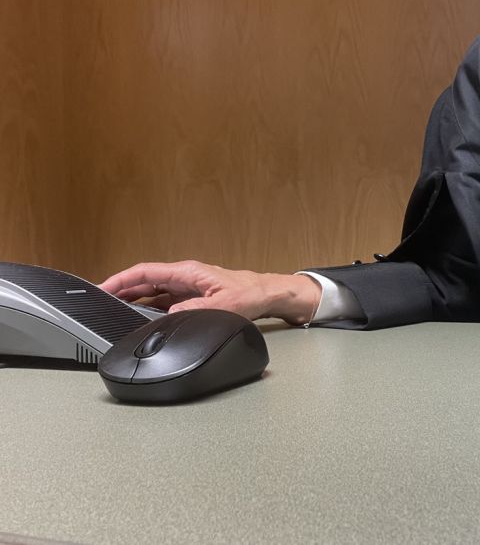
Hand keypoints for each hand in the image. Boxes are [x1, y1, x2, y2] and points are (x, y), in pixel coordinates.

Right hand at [99, 260, 320, 324]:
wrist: (268, 295)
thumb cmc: (250, 293)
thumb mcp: (223, 304)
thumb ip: (196, 309)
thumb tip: (171, 315)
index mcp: (187, 272)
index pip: (145, 272)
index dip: (121, 279)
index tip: (102, 288)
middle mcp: (184, 278)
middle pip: (144, 282)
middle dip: (121, 290)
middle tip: (99, 303)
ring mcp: (187, 288)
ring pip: (152, 292)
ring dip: (134, 301)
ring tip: (114, 311)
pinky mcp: (192, 298)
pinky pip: (163, 302)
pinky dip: (149, 309)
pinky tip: (141, 318)